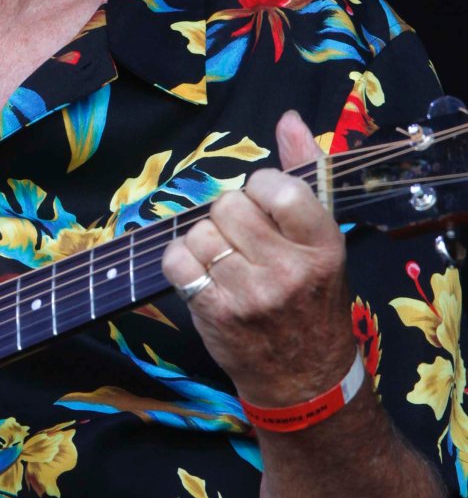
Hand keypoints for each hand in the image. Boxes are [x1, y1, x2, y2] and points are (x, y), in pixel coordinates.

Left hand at [162, 109, 356, 406]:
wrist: (303, 377)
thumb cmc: (311, 298)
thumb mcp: (323, 239)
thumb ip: (304, 174)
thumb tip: (288, 120)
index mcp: (322, 245)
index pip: (276, 187)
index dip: (258, 189)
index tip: (263, 206)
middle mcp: (288, 270)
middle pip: (228, 205)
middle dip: (228, 215)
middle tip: (242, 239)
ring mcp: (250, 294)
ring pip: (199, 232)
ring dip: (204, 240)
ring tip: (226, 260)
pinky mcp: (215, 313)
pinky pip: (175, 260)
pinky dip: (180, 261)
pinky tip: (201, 274)